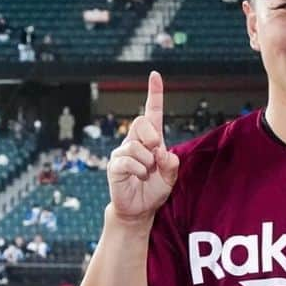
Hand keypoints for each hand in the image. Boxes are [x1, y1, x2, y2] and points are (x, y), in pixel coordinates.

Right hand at [107, 70, 178, 223]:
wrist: (140, 210)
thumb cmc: (154, 191)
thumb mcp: (170, 179)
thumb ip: (171, 165)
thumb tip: (163, 153)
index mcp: (151, 140)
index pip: (152, 113)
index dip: (154, 94)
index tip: (155, 75)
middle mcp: (135, 141)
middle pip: (141, 122)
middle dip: (152, 136)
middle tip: (156, 153)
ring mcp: (122, 152)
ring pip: (136, 145)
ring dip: (147, 162)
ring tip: (147, 173)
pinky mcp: (114, 165)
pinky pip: (127, 160)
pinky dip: (139, 170)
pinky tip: (140, 177)